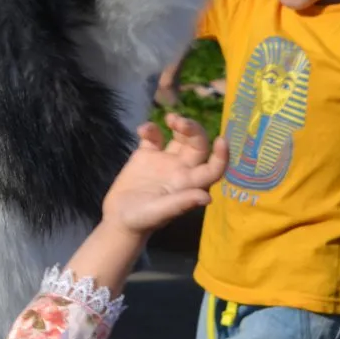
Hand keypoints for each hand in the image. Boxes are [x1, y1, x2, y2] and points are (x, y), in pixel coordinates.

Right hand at [101, 115, 227, 235]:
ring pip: (180, 137)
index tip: (221, 140)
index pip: (212, 168)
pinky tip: (142, 130)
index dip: (221, 156)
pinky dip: (150, 129)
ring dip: (179, 124)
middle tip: (178, 122)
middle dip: (193, 130)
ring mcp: (164, 161)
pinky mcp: (147, 155)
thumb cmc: (141, 220)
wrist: (118, 218)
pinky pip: (154, 136)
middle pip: (197, 145)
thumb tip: (207, 197)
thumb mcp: (159, 212)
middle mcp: (181, 170)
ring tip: (170, 118)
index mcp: (189, 183)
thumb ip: (181, 202)